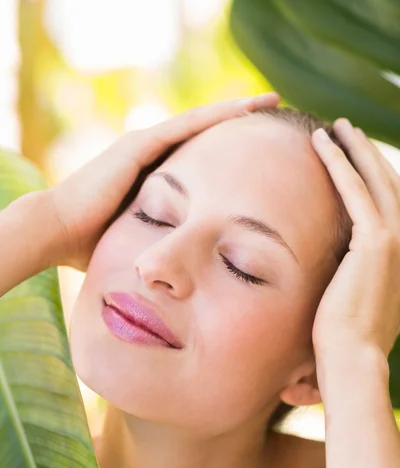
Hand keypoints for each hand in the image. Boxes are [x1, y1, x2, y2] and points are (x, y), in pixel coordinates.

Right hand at [47, 93, 278, 270]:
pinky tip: (243, 108)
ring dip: (234, 111)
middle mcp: (151, 152)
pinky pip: (185, 126)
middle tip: (275, 113)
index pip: (199, 155)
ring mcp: (145, 144)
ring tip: (269, 102)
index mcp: (153, 173)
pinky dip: (215, 116)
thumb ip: (164, 240)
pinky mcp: (139, 146)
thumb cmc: (94, 243)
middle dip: (238, 122)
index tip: (260, 149)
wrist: (58, 231)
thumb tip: (188, 266)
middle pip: (203, 131)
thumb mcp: (143, 238)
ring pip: (199, 122)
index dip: (228, 149)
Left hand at [311, 119, 399, 359]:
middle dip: (366, 155)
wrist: (353, 360)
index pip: (387, 206)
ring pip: (374, 180)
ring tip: (335, 127)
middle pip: (387, 185)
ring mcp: (395, 241)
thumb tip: (333, 274)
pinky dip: (338, 163)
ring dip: (354, 149)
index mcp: (398, 256)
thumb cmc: (345, 340)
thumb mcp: (353, 302)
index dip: (372, 178)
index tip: (354, 160)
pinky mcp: (376, 242)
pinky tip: (321, 143)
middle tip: (346, 131)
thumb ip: (351, 279)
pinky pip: (353, 191)